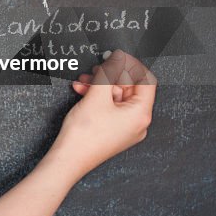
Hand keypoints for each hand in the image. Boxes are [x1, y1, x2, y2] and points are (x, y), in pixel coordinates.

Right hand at [46, 49, 156, 180]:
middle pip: (128, 89)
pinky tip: (82, 93)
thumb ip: (108, 73)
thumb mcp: (97, 96)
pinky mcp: (113, 131)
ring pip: (116, 97)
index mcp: (141, 114)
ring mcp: (126, 128)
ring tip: (82, 82)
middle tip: (93, 70)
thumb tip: (117, 58)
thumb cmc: (85, 133)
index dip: (131, 66)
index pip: (146, 81)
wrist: (69, 158)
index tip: (116, 56)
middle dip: (109, 76)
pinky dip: (97, 98)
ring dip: (99, 86)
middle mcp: (137, 122)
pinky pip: (109, 108)